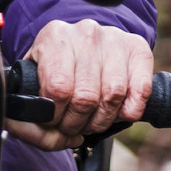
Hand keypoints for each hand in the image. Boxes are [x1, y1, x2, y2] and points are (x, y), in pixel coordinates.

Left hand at [6, 18, 153, 150]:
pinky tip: (117, 113)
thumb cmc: (56, 66)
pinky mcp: (138, 48)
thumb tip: (45, 137)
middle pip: (86, 97)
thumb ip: (30, 112)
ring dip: (102, 121)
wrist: (83, 42)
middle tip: (72, 127)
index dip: (55, 116)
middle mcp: (86, 34)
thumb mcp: (34, 80)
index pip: (58, 88)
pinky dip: (129, 112)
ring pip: (112, 96)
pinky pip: (140, 90)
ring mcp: (114, 39)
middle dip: (77, 124)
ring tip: (92, 122)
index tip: (52, 122)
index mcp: (54, 37)